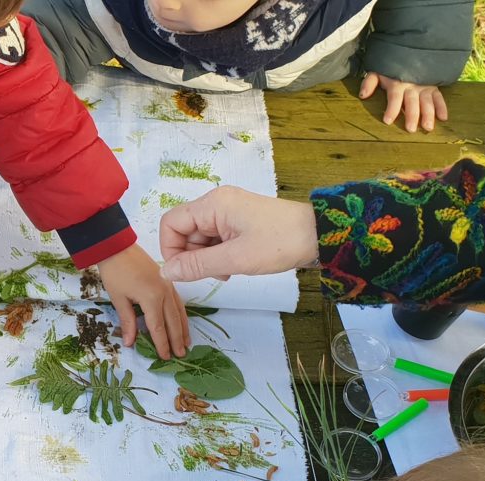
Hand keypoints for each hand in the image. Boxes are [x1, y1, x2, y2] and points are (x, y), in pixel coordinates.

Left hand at [98, 244, 189, 359]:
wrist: (117, 247)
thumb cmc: (115, 272)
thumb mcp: (118, 299)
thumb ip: (127, 321)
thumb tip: (130, 343)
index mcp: (152, 298)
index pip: (158, 327)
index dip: (162, 344)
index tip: (165, 357)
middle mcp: (164, 293)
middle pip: (173, 322)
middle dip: (177, 340)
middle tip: (181, 356)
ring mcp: (168, 286)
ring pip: (179, 312)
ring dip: (183, 329)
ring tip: (187, 344)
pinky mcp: (167, 281)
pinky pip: (178, 302)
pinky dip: (181, 315)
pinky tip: (182, 323)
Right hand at [159, 186, 317, 281]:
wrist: (318, 236)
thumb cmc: (279, 243)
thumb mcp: (235, 259)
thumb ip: (197, 265)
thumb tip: (166, 272)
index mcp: (213, 205)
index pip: (171, 223)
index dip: (170, 249)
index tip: (184, 272)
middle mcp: (216, 203)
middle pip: (185, 231)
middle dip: (192, 256)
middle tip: (214, 273)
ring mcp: (228, 211)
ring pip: (200, 238)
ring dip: (206, 259)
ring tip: (228, 271)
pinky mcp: (238, 221)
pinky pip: (215, 239)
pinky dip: (218, 255)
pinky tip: (233, 266)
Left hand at [360, 72, 447, 132]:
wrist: (410, 50)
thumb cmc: (391, 67)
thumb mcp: (378, 71)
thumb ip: (369, 82)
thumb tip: (363, 95)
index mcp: (397, 83)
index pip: (394, 97)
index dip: (391, 108)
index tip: (387, 121)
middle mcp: (412, 85)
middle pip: (412, 102)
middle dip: (412, 115)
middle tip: (411, 129)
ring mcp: (423, 86)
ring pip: (427, 101)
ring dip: (428, 114)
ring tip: (428, 127)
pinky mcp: (433, 87)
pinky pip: (438, 97)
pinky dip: (442, 107)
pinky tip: (443, 118)